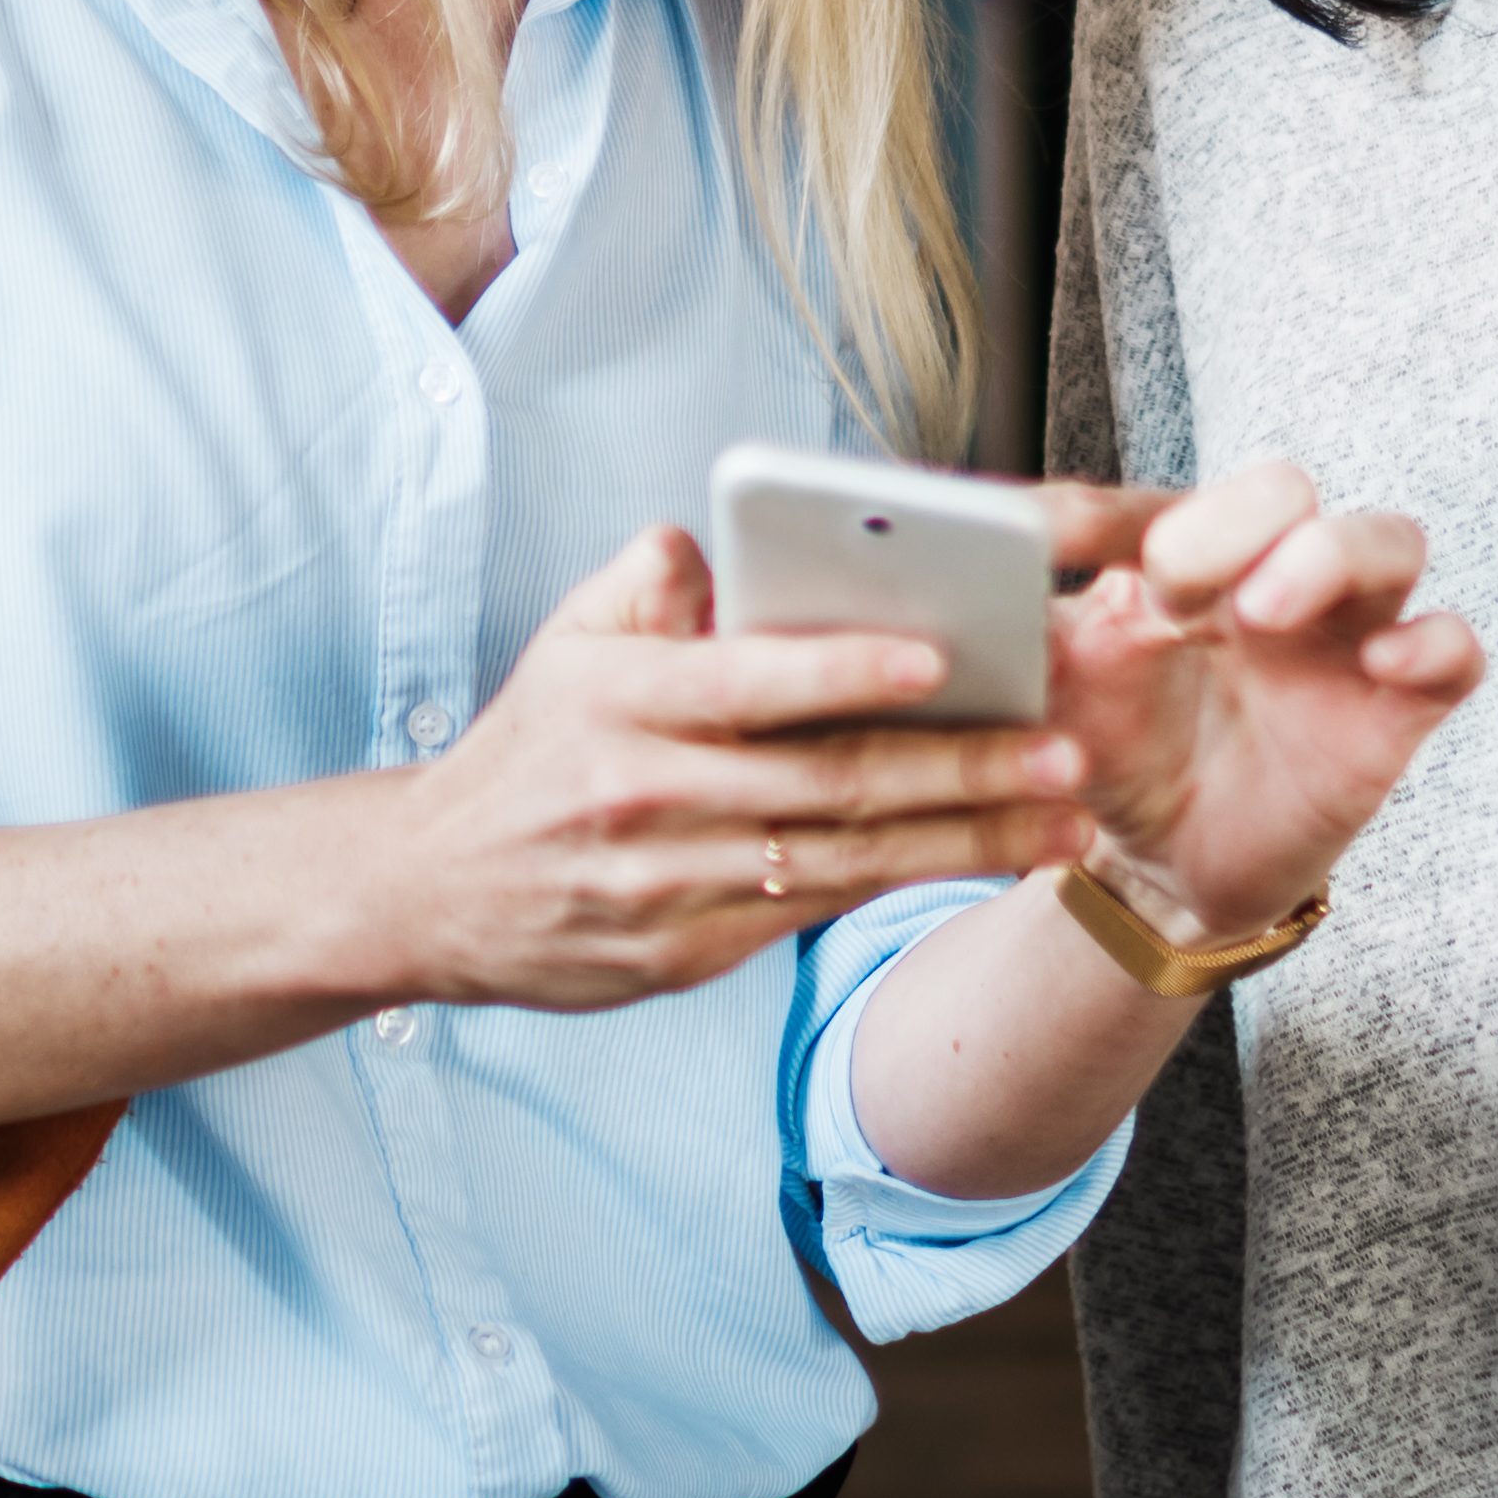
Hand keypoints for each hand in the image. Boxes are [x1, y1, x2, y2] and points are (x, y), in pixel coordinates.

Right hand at [374, 528, 1093, 1014]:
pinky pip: (813, 915)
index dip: (848, 670)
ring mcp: (668, 886)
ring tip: (1066, 825)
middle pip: (827, 784)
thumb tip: (723, 542)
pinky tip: (986, 866)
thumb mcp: (568, 640)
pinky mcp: (685, 955)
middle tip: (1064, 752)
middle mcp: (647, 797)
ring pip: (842, 862)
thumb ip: (651, 579)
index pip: (749, 680)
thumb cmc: (532, 747)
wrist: (431, 890)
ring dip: (966, 845)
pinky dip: (905, 888)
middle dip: (960, 771)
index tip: (945, 655)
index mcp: (620, 702)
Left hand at [1036, 458, 1484, 939]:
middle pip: (1284, 489)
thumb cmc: (1113, 760)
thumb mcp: (1055, 702)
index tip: (1042, 541)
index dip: (1100, 515)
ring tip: (1264, 612)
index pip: (1153, 502)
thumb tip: (976, 571)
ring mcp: (1342, 635)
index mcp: (1180, 559)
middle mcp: (1269, 575)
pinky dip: (1432, 643)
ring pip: (1387, 540)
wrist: (1168, 870)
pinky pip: (1454, 648)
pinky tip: (1384, 660)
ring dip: (1330, 558)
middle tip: (1171, 590)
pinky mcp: (1395, 705)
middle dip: (1232, 523)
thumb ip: (1023, 636)